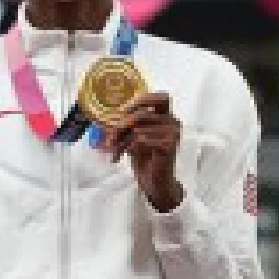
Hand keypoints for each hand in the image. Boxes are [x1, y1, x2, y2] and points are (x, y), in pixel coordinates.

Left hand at [105, 92, 183, 211]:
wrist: (153, 181)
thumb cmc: (144, 157)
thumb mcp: (132, 136)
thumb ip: (125, 123)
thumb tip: (105, 117)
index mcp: (167, 115)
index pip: (160, 97)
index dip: (141, 100)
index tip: (122, 111)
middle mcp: (173, 121)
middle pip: (142, 114)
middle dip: (121, 125)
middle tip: (109, 138)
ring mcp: (173, 134)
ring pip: (138, 128)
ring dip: (120, 141)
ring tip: (113, 152)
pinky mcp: (169, 146)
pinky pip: (142, 140)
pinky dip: (127, 147)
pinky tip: (122, 155)